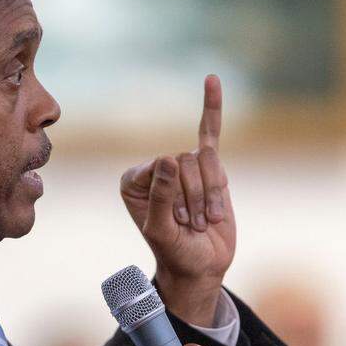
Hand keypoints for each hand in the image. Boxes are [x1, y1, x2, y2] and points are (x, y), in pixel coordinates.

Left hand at [119, 75, 234, 325]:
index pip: (163, 166)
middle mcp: (156, 168)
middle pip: (185, 163)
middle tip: (191, 223)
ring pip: (206, 162)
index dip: (176, 195)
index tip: (175, 222)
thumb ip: (162, 198)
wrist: (201, 266)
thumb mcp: (163, 231)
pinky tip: (212, 80)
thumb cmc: (176, 252)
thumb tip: (168, 159)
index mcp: (133, 179)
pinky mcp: (208, 167)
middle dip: (195, 197)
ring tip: (203, 218)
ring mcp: (182, 166)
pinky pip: (210, 131)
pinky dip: (212, 106)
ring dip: (211, 196)